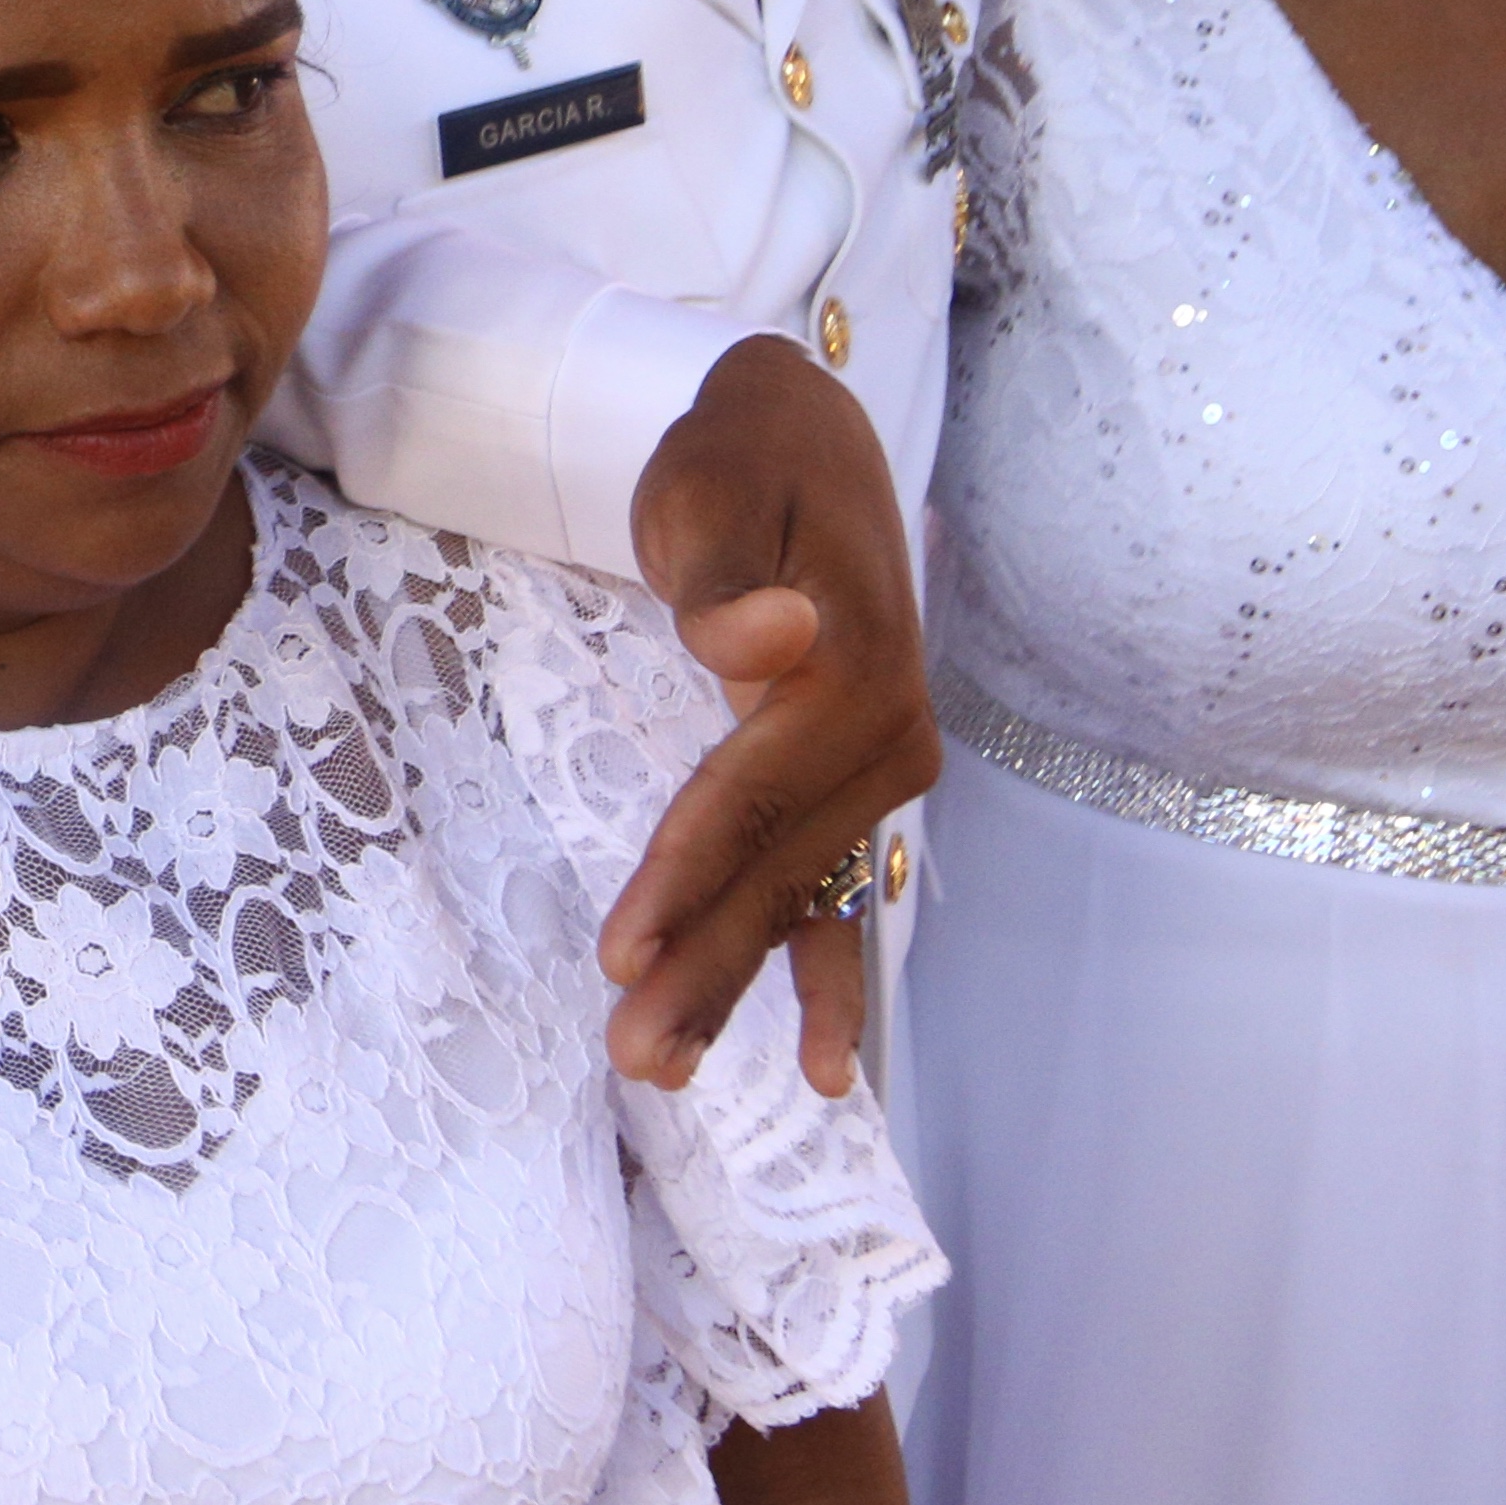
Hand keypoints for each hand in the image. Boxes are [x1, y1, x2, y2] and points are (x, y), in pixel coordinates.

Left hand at [609, 337, 933, 1096]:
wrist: (801, 437)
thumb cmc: (738, 462)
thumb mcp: (713, 493)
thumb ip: (724, 580)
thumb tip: (766, 638)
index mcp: (848, 669)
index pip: (751, 795)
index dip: (686, 875)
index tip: (622, 950)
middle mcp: (883, 733)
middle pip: (777, 867)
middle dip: (705, 967)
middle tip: (634, 1056)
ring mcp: (878, 769)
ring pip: (799, 893)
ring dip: (739, 985)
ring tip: (663, 1065)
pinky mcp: (855, 785)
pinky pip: (840, 892)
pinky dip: (829, 977)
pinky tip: (827, 1068)